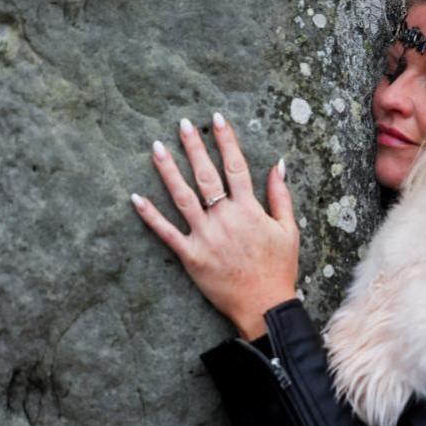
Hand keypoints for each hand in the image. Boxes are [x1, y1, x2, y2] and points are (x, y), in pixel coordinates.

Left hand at [130, 112, 299, 339]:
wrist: (264, 305)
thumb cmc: (279, 268)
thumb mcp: (288, 230)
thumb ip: (281, 196)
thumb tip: (278, 164)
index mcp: (249, 209)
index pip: (235, 166)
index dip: (226, 140)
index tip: (217, 119)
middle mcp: (225, 218)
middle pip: (206, 175)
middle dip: (194, 147)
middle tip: (182, 124)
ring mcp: (205, 236)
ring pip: (182, 197)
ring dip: (168, 171)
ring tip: (157, 148)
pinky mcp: (191, 256)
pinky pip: (166, 233)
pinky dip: (150, 215)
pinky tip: (136, 198)